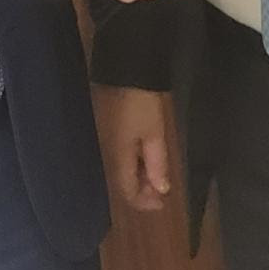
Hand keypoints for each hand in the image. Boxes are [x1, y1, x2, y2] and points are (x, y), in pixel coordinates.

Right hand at [97, 87, 169, 210]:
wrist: (124, 66)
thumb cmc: (141, 101)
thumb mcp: (154, 133)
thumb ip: (157, 163)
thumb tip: (160, 190)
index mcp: (117, 155)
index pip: (126, 191)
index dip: (144, 202)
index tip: (164, 202)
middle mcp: (106, 150)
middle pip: (122, 179)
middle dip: (143, 188)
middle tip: (163, 187)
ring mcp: (104, 136)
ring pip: (121, 166)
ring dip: (139, 173)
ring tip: (158, 172)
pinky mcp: (105, 123)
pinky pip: (119, 152)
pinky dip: (134, 159)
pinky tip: (145, 154)